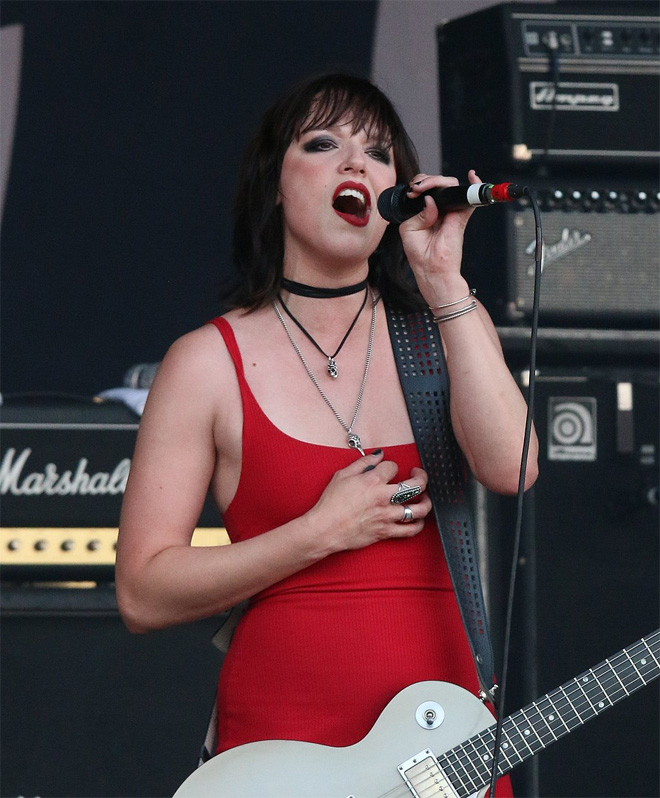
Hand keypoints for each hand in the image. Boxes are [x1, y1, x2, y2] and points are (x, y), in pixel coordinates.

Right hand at [308, 450, 431, 552]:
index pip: (393, 467)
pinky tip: (416, 519)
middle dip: (422, 477)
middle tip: (418, 475)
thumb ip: (363, 463)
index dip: (391, 465)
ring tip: (424, 498)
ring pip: (418, 509)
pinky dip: (418, 525)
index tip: (388, 469)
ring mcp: (386, 516)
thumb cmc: (330, 503)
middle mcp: (383, 498)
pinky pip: (410, 530)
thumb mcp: (342, 475)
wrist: (325, 529)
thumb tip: (379, 455)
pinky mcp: (386, 532)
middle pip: (416, 485)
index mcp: (372, 481)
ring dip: (426, 502)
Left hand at [397, 169, 481, 302]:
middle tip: (416, 189)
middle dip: (427, 180)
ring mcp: (451, 211)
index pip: (425, 190)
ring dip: (438, 181)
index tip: (412, 191)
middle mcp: (439, 209)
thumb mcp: (409, 229)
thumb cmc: (420, 254)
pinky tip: (472, 175)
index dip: (419, 185)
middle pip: (438, 184)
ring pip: (450, 186)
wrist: (433, 270)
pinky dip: (474, 184)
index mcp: (425, 212)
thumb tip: (430, 199)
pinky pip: (470, 197)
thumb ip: (417, 212)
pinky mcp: (461, 216)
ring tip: (425, 188)